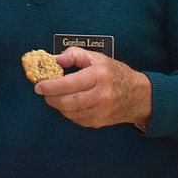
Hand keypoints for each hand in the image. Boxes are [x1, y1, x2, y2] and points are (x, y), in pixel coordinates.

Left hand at [34, 46, 151, 128]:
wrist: (138, 95)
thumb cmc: (115, 73)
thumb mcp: (96, 57)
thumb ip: (73, 55)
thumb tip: (53, 59)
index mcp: (99, 76)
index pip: (69, 84)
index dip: (50, 86)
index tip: (39, 85)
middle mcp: (101, 95)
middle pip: (67, 102)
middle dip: (50, 97)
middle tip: (43, 91)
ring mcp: (101, 111)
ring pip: (70, 112)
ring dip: (58, 104)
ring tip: (56, 95)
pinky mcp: (99, 122)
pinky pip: (76, 119)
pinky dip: (68, 111)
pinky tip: (69, 102)